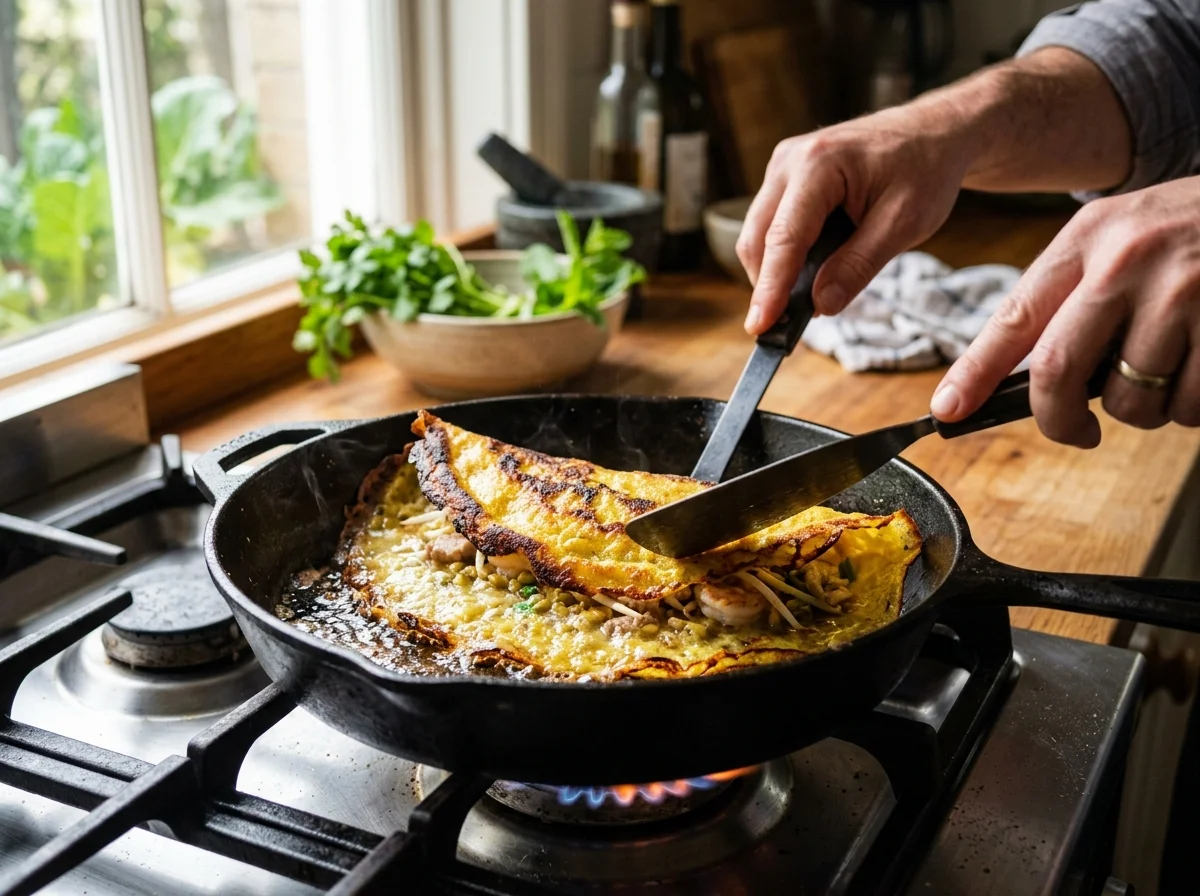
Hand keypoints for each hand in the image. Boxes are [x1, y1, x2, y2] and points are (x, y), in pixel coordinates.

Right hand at [736, 105, 971, 333]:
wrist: (934, 133)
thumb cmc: (925, 171)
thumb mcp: (904, 224)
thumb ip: (859, 265)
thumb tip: (820, 305)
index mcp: (818, 164)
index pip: (784, 238)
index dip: (770, 287)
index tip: (760, 326)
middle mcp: (790, 161)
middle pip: (758, 238)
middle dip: (767, 285)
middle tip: (785, 327)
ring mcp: (783, 167)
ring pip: (759, 234)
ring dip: (775, 271)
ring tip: (803, 301)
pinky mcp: (785, 178)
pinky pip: (771, 225)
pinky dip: (784, 255)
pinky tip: (809, 272)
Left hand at [931, 176, 1199, 445]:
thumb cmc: (1190, 230)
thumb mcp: (1121, 237)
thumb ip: (1074, 297)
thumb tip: (1029, 379)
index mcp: (1087, 239)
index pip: (1013, 317)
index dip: (974, 373)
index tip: (948, 410)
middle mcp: (1126, 260)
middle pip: (1057, 370)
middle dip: (1058, 421)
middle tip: (1075, 432)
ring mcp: (1181, 290)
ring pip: (1131, 399)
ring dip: (1144, 411)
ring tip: (1168, 371)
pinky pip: (1189, 404)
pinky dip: (1191, 407)